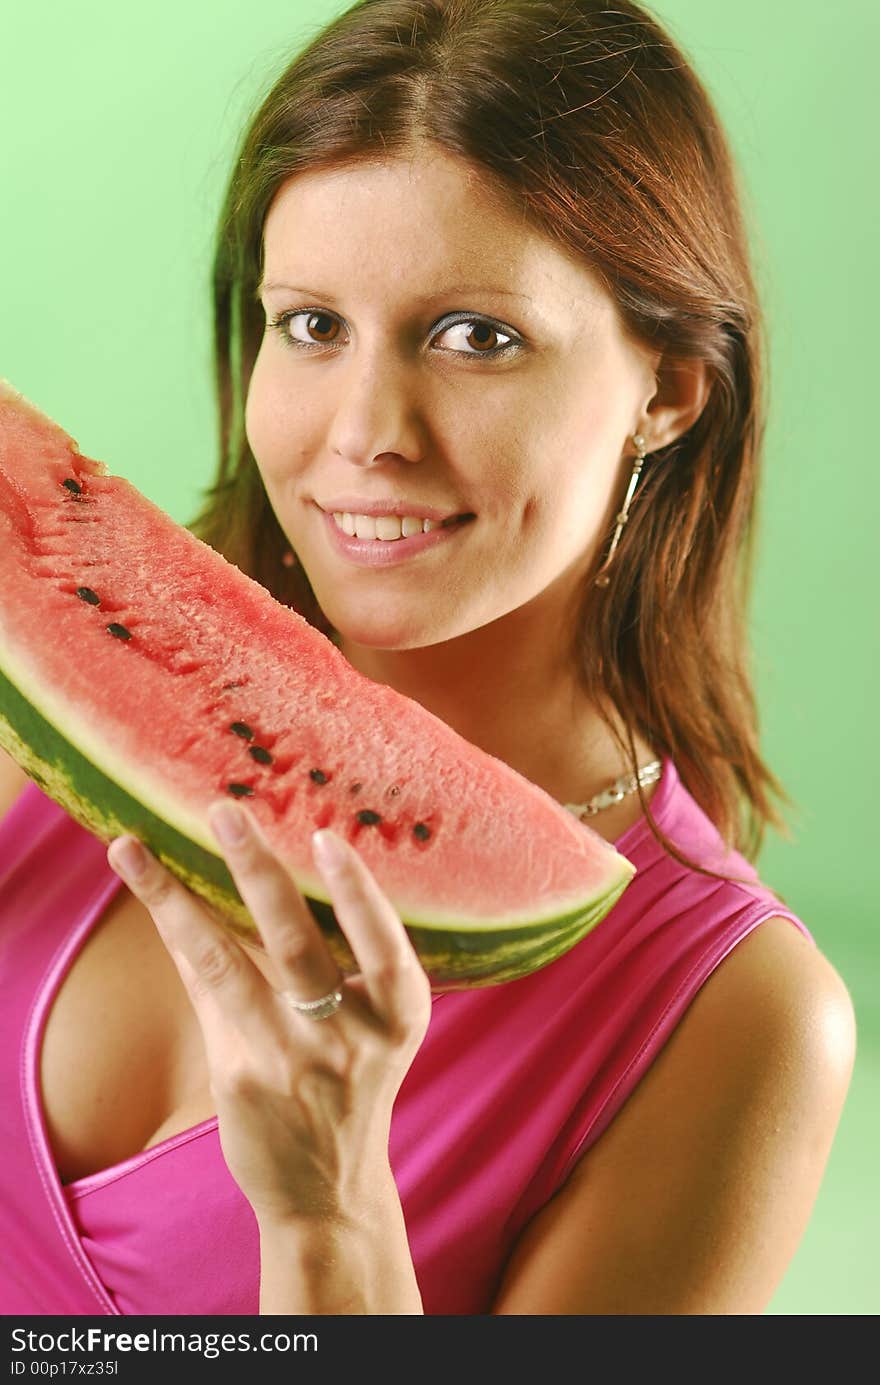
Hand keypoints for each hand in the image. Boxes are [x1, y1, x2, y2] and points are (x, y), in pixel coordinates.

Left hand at [106, 802, 432, 1228]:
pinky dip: (178, 934)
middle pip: (295, 943)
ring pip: (224, 965)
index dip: (355, 892)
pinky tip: (150, 887)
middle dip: (256, 872)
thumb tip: (283, 863)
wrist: (329, 1189)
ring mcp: (288, 1059)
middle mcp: (348, 1035)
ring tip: (134, 849)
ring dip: (176, 901)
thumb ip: (345, 957)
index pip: (383, 942)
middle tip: (225, 812)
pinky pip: (204, 991)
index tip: (326, 837)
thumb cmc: (352, 1082)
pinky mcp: (239, 1076)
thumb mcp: (375, 1026)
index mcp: (399, 1012)